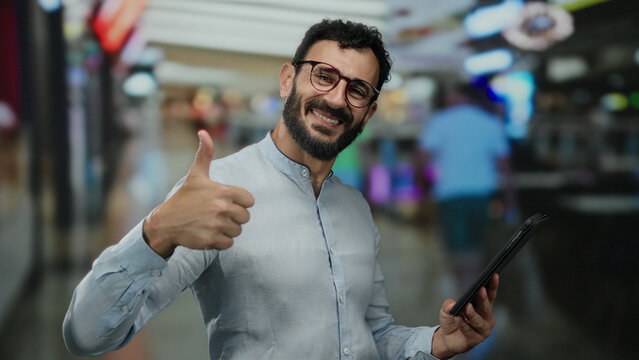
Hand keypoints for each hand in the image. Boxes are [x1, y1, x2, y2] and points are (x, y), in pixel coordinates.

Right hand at [143, 130, 254, 256]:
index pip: (249, 201)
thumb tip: (203, 132)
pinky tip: (208, 233)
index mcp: (224, 191)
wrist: (166, 222)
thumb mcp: (196, 174)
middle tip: (217, 214)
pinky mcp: (211, 240)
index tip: (225, 202)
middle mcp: (222, 207)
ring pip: (237, 231)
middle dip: (233, 217)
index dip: (239, 203)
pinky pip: (229, 243)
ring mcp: (217, 224)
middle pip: (245, 218)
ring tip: (212, 223)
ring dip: (227, 230)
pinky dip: (220, 241)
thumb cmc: (184, 197)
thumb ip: (205, 153)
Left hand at [431, 274, 498, 358]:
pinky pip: (469, 331)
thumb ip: (448, 304)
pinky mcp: (474, 340)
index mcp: (483, 308)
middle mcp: (486, 319)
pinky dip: (463, 324)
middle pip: (486, 308)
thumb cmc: (451, 319)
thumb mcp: (447, 308)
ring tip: (466, 306)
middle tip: (481, 290)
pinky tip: (458, 318)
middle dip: (484, 298)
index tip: (494, 275)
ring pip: (479, 321)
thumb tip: (452, 305)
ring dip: (472, 313)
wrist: (446, 338)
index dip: (492, 286)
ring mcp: (482, 331)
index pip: (490, 296)